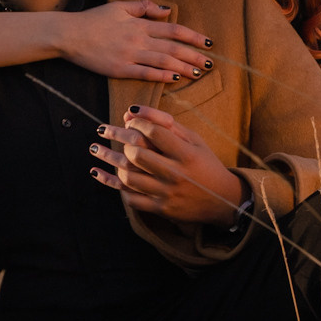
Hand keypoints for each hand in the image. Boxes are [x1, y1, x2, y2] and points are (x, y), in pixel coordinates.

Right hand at [56, 1, 212, 82]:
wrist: (69, 34)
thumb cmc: (93, 20)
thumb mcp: (119, 6)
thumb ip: (144, 7)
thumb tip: (166, 10)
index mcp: (139, 24)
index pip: (173, 29)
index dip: (193, 36)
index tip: (208, 43)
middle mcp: (138, 39)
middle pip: (173, 48)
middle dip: (194, 56)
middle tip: (210, 63)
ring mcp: (129, 55)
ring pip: (163, 62)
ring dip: (183, 68)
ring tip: (198, 73)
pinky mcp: (119, 69)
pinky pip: (145, 73)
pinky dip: (162, 76)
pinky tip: (174, 79)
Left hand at [90, 105, 247, 224]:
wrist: (223, 199)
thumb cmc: (205, 163)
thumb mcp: (194, 140)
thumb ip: (166, 124)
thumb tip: (132, 111)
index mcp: (187, 155)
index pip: (155, 134)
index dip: (138, 123)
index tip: (129, 118)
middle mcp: (176, 175)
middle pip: (137, 155)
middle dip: (118, 138)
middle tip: (104, 130)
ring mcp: (167, 194)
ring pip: (129, 177)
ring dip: (109, 161)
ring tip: (97, 149)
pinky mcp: (161, 209)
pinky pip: (131, 198)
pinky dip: (115, 185)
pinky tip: (103, 174)